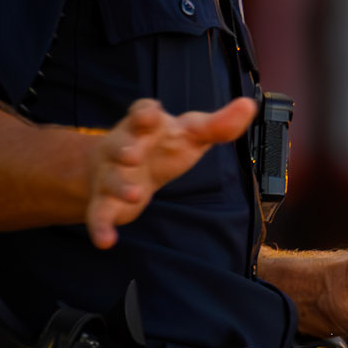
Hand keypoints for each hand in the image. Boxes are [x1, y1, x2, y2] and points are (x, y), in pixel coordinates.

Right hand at [86, 95, 257, 248]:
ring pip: (111, 179)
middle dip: (125, 148)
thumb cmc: (165, 145)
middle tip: (133, 155)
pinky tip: (105, 241)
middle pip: (120, 144)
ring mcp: (112, 173)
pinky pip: (98, 213)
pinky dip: (100, 227)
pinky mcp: (106, 200)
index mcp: (146, 125)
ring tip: (135, 195)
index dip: (145, 113)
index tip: (151, 115)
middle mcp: (124, 146)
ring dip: (120, 187)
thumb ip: (219, 124)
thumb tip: (248, 105)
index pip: (142, 112)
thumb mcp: (193, 133)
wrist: (127, 166)